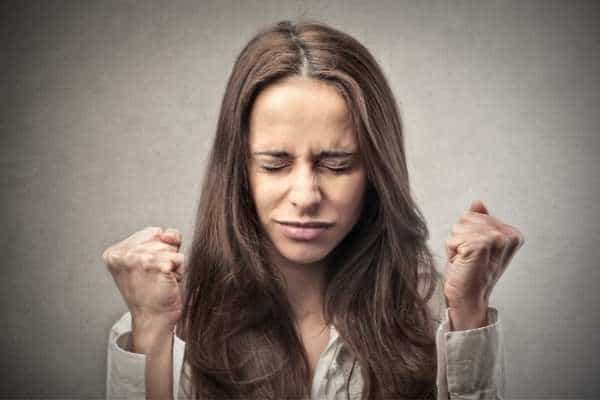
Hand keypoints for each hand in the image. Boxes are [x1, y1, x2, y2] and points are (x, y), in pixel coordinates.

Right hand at [103, 226, 184, 348]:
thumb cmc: (152, 291)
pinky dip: (179, 270)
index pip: (153, 233)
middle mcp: (122, 255)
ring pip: (171, 248)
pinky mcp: (154, 266)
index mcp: (114, 253)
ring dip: (173, 265)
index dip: (159, 250)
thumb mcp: (152, 259)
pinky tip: (168, 282)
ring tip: (161, 279)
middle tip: (156, 276)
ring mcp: (137, 260)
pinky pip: (179, 257)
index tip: (149, 269)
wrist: (153, 319)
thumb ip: (163, 238)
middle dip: (166, 257)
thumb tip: (167, 234)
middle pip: (162, 239)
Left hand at [444, 200, 523, 327]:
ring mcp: (495, 240)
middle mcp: (507, 235)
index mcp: (512, 233)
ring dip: (455, 244)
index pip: (475, 214)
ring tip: (466, 260)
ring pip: (458, 226)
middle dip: (461, 237)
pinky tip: (462, 262)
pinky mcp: (480, 245)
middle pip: (466, 218)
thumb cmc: (471, 272)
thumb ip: (480, 222)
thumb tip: (478, 203)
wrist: (468, 297)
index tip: (476, 252)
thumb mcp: (477, 242)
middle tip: (469, 257)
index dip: (468, 233)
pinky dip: (451, 250)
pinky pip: (454, 237)